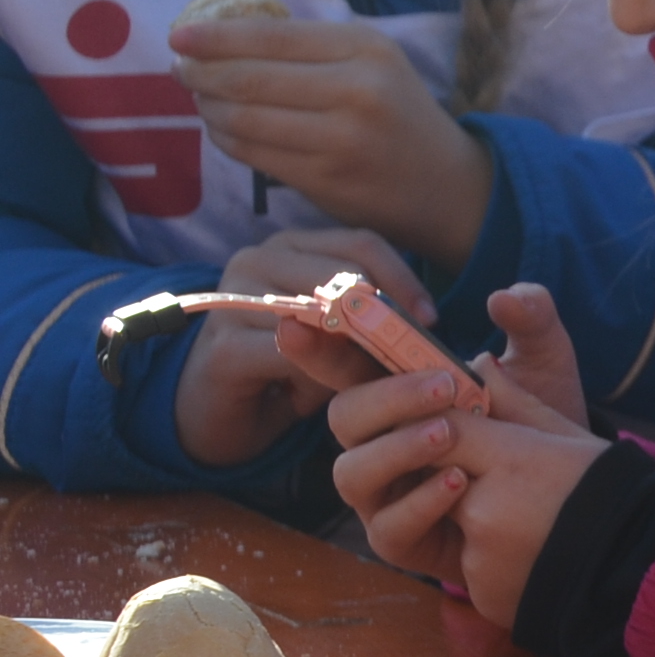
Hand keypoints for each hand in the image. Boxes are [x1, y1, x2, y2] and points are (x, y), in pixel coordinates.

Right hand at [166, 228, 436, 469]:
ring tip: (346, 383)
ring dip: (347, 359)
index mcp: (292, 245)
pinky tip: (307, 400)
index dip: (403, 280)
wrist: (221, 411)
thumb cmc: (290, 366)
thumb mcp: (339, 338)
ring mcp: (232, 299)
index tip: (430, 320)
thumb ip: (373, 320)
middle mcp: (257, 260)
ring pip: (321, 320)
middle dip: (382, 322)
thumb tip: (424, 321)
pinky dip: (313, 383)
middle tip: (403, 359)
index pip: (361, 245)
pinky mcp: (222, 346)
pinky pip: (292, 360)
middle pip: (343, 279)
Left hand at [171, 18, 493, 268]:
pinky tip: (224, 130)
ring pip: (244, 119)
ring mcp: (341, 139)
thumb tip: (223, 32)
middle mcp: (357, 90)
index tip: (178, 36)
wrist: (445, 182)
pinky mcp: (326, 178)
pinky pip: (254, 154)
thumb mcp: (372, 61)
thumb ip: (311, 46)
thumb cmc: (396, 112)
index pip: (271, 37)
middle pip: (249, 79)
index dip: (215, 36)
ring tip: (202, 100)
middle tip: (181, 70)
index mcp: (366, 49)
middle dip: (201, 74)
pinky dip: (227, 139)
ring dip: (209, 109)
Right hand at [326, 287, 605, 624]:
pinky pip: (389, 527)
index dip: (318, 344)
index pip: (346, 365)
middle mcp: (380, 442)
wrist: (573, 493)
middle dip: (386, 397)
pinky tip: (460, 481)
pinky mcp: (404, 539)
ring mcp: (386, 493)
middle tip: (445, 385)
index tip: (300, 323)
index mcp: (399, 395)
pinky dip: (420, 503)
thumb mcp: (545, 364)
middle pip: (344, 415)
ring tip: (450, 433)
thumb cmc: (541, 423)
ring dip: (398, 449)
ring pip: (352, 472)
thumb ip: (532, 321)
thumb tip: (508, 296)